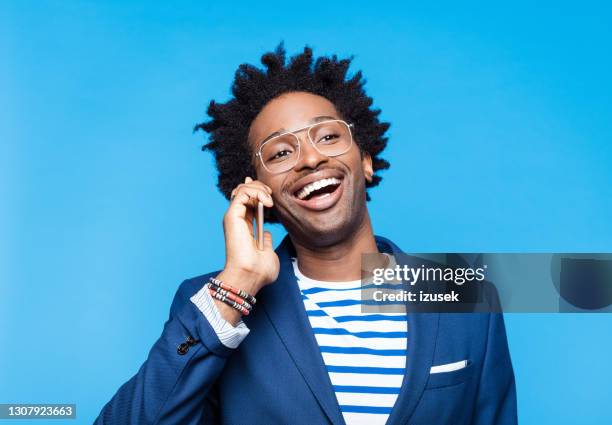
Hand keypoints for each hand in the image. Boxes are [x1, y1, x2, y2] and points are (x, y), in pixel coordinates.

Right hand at [221, 177, 279, 295]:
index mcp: (244, 227)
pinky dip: (256, 192)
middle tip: (270, 193)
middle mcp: (237, 220)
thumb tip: (267, 233)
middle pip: (243, 191)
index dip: (257, 191)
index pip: (248, 202)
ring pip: (241, 189)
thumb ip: (266, 240)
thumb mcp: (268, 252)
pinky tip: (266, 201)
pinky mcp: (232, 216)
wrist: (251, 275)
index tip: (270, 193)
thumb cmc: (259, 271)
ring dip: (258, 187)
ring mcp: (233, 217)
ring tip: (269, 196)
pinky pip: (241, 193)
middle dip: (259, 186)